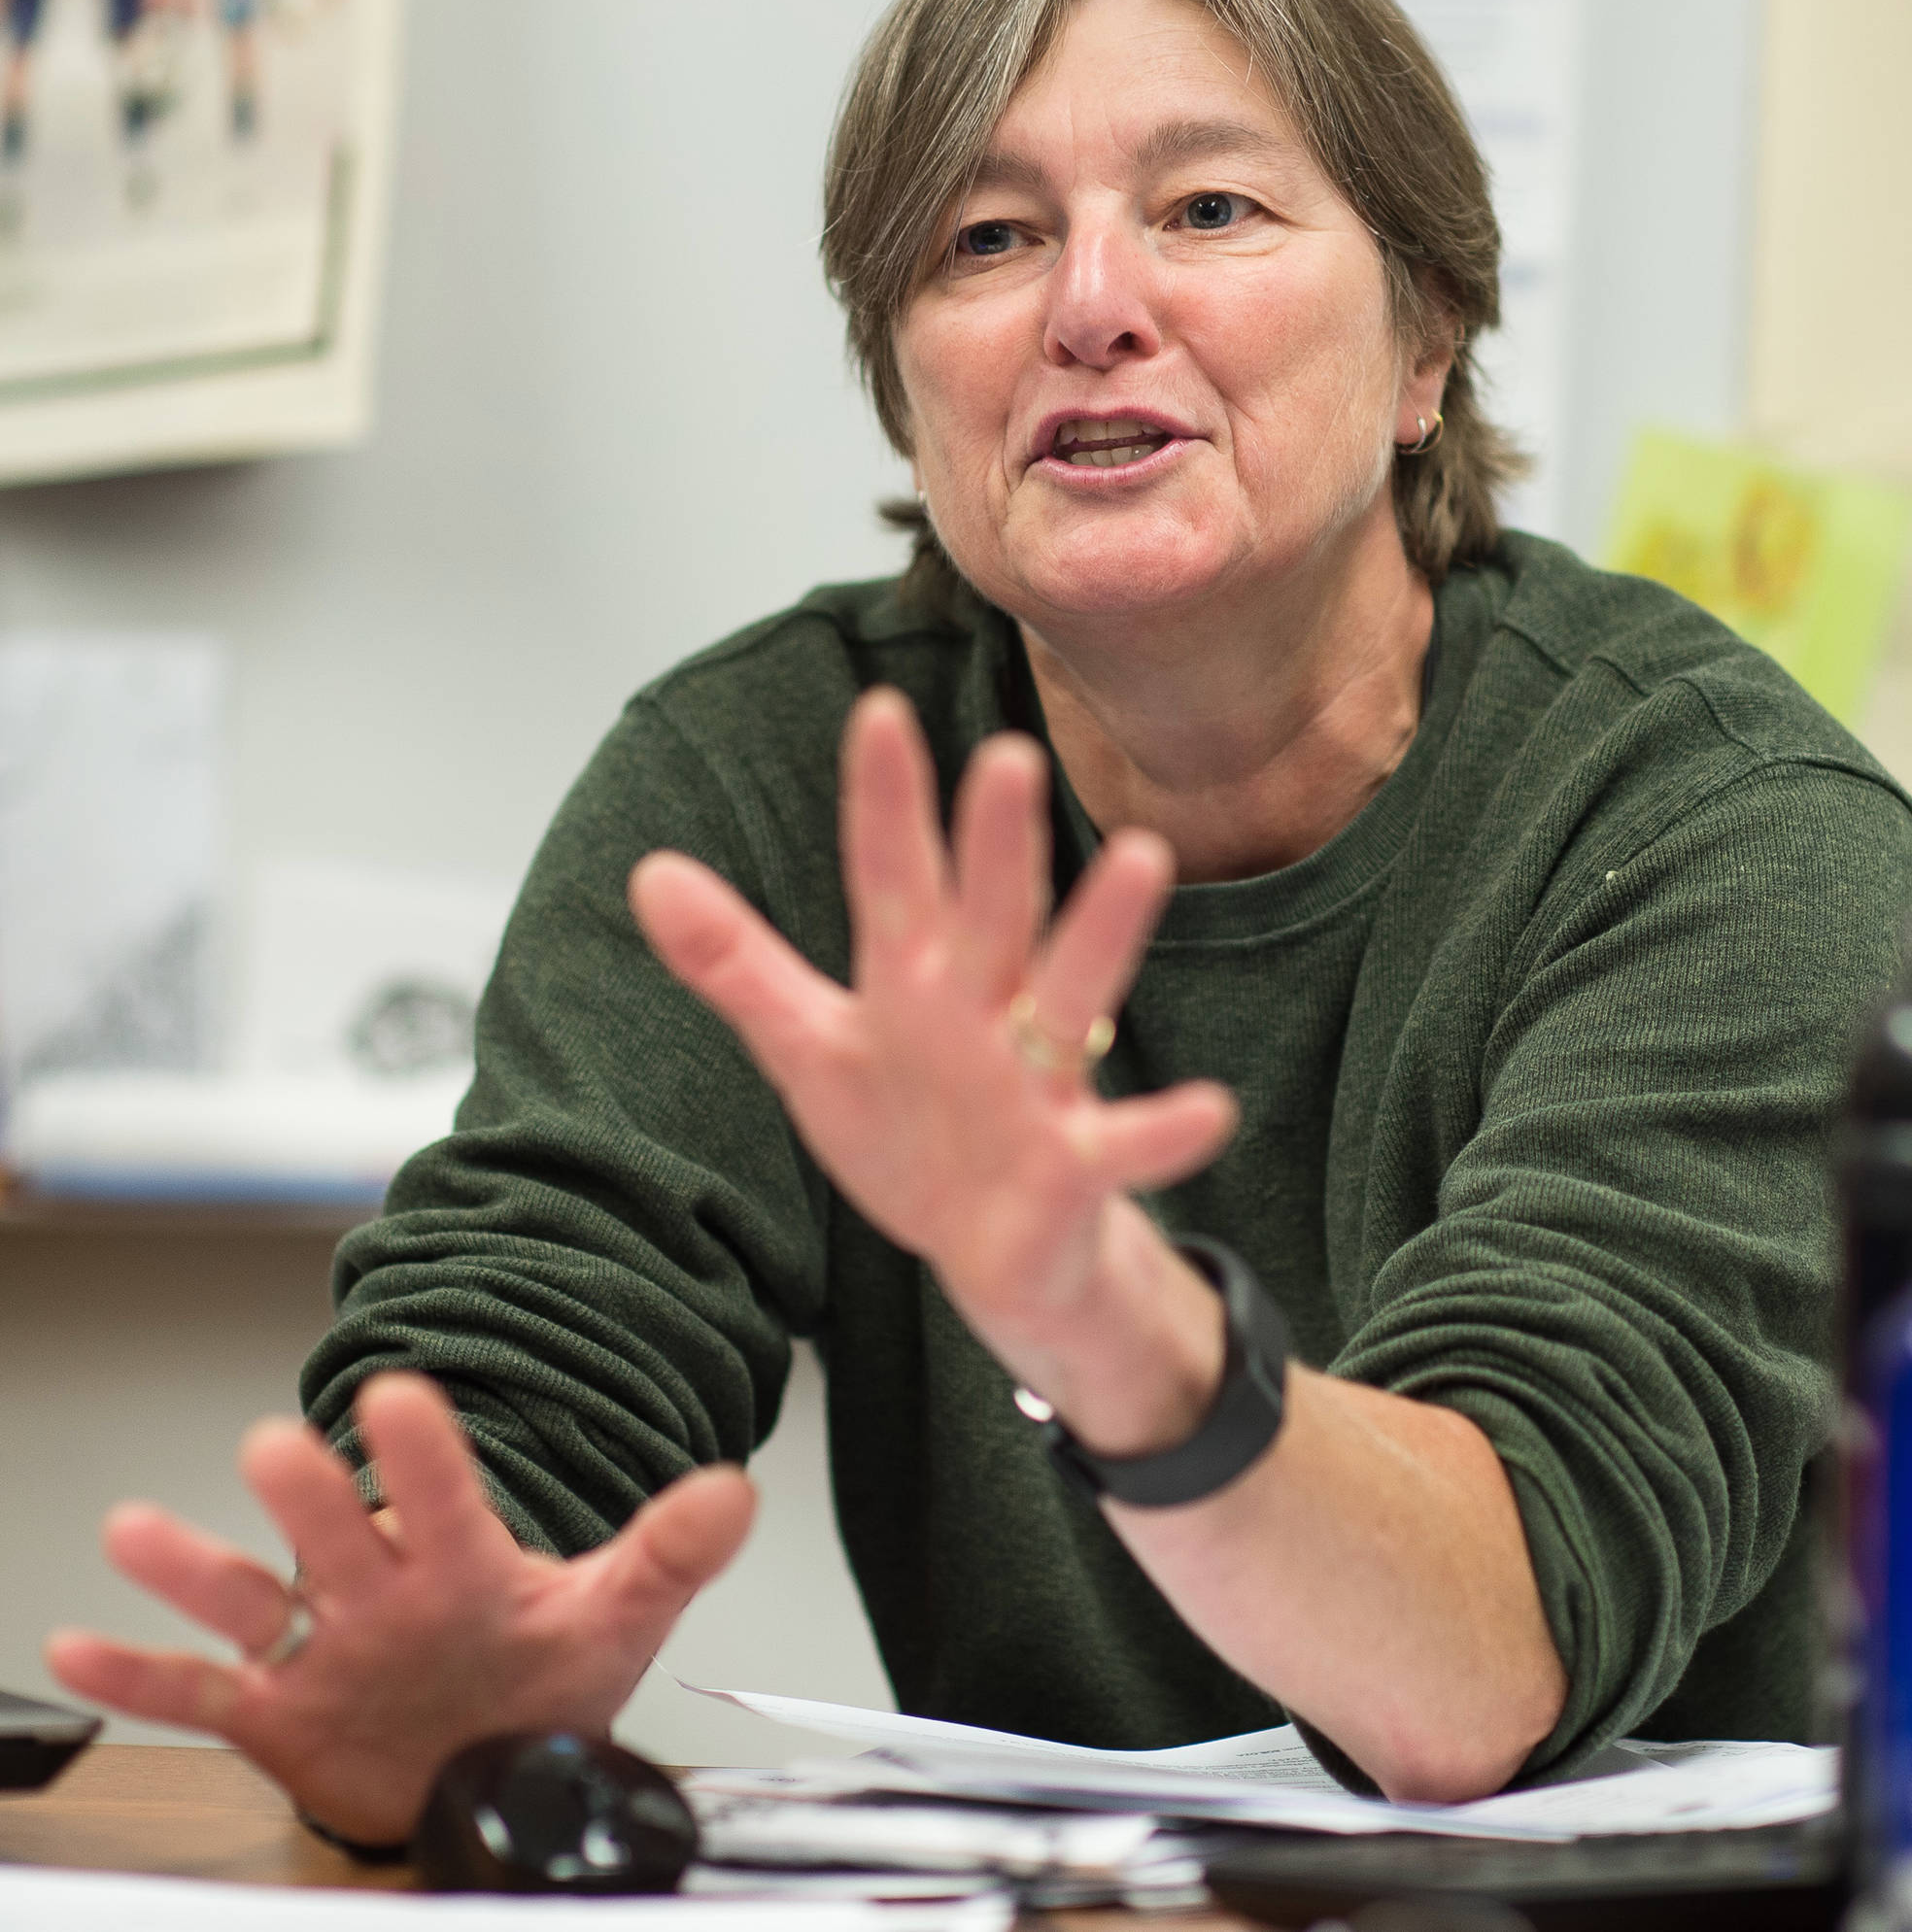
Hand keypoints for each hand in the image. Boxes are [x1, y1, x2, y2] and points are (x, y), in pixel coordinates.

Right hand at [45, 1373, 753, 1844]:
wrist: (493, 1758)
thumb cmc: (544, 1675)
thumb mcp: (618, 1615)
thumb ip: (669, 1552)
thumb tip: (735, 1490)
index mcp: (461, 1561)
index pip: (446, 1496)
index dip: (424, 1454)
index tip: (400, 1394)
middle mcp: (380, 1591)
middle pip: (337, 1534)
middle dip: (310, 1497)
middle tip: (275, 1446)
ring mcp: (323, 1648)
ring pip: (252, 1598)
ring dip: (196, 1568)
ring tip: (137, 1531)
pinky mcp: (279, 1711)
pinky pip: (202, 1691)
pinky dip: (144, 1674)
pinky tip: (86, 1648)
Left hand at [630, 689, 1235, 1415]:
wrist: (994, 1252)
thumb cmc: (910, 1131)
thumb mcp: (809, 1048)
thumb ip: (737, 964)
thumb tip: (648, 870)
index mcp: (915, 980)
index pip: (892, 879)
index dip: (885, 806)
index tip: (878, 713)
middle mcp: (984, 1012)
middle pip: (990, 917)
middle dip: (997, 845)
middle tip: (1007, 757)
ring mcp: (1037, 1082)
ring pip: (1071, 995)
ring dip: (1103, 933)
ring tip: (1142, 858)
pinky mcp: (1076, 1164)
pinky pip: (1124, 1144)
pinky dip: (1164, 1130)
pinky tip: (1208, 1109)